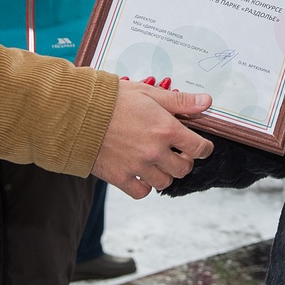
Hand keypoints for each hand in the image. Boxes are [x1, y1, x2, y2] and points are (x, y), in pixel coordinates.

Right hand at [92, 80, 213, 198]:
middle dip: (185, 160)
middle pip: (184, 168)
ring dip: (165, 173)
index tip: (202, 146)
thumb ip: (180, 101)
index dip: (204, 148)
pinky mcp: (120, 177)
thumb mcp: (149, 93)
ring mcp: (137, 166)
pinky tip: (141, 172)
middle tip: (176, 151)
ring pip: (165, 182)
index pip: (199, 147)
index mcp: (166, 128)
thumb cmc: (113, 99)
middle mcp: (155, 151)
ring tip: (158, 161)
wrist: (78, 113)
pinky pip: (142, 192)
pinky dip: (145, 185)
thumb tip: (206, 102)